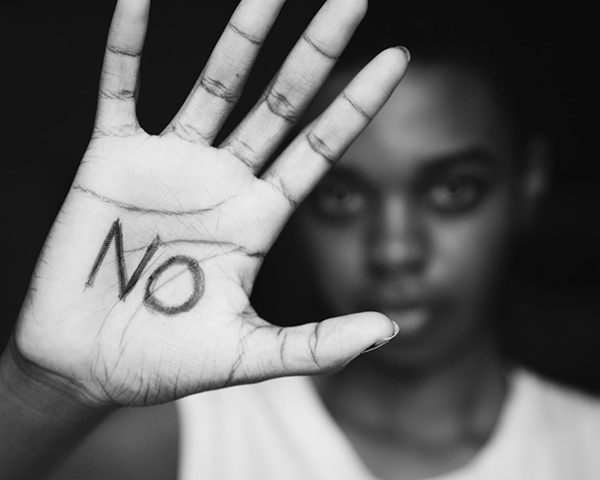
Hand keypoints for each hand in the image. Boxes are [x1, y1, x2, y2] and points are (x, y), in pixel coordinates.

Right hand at [10, 0, 406, 406]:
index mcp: (257, 218)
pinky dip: (126, 44)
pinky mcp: (111, 159)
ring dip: (242, 33)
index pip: (320, 148)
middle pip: (280, 102)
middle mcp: (222, 180)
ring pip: (214, 84)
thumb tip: (392, 330)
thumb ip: (319, 345)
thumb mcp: (249, 355)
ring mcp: (169, 163)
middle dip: (316, 50)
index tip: (397, 59)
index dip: (358, 104)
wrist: (88, 363)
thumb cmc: (166, 361)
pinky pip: (119, 88)